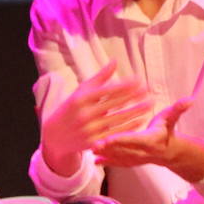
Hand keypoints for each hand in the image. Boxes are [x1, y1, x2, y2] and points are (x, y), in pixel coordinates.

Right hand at [41, 60, 152, 175]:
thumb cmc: (71, 109)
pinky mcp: (94, 142)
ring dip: (136, 111)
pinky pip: (115, 133)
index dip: (124, 85)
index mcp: (81, 99)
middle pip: (114, 104)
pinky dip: (129, 127)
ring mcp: (90, 130)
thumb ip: (99, 78)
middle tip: (149, 90)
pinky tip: (141, 120)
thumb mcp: (80, 92)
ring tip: (149, 104)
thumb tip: (114, 62)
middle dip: (133, 96)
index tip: (139, 80)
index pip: (107, 90)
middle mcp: (85, 114)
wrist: (54, 136)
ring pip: (117, 119)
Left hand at [94, 98, 203, 181]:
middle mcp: (143, 152)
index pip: (134, 140)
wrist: (171, 152)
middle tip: (93, 144)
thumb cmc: (168, 130)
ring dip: (105, 155)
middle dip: (108, 148)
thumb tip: (190, 99)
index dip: (121, 140)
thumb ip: (179, 109)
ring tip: (90, 150)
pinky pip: (118, 163)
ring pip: (119, 158)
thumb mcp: (172, 118)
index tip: (109, 138)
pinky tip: (94, 160)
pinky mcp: (131, 162)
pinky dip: (107, 162)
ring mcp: (137, 159)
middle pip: (123, 150)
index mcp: (150, 140)